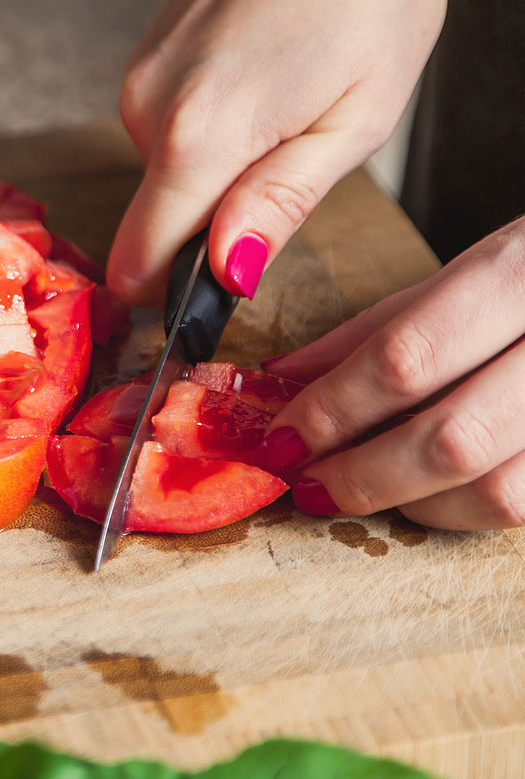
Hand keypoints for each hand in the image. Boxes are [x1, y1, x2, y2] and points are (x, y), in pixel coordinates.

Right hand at [109, 0, 446, 303]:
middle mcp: (147, 110)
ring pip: (166, 172)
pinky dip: (210, 125)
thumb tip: (227, 275)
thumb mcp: (356, 117)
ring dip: (219, 164)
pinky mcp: (146, 57)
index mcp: (198, 138)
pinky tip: (263, 77)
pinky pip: (166, 127)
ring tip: (285, 102)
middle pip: (159, 219)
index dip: (178, 292)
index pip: (140, 264)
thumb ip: (279, 205)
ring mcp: (140, 78)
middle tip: (291, 158)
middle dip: (218, 217)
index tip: (222, 284)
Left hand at [259, 217, 524, 528]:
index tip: (279, 439)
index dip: (331, 409)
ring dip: (412, 504)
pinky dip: (468, 511)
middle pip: (452, 438)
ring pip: (500, 492)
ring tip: (358, 492)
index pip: (405, 357)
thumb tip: (283, 380)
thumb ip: (379, 326)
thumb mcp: (475, 267)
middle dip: (362, 474)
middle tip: (307, 485)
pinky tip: (427, 496)